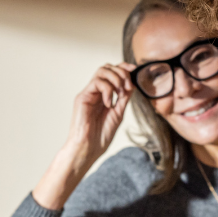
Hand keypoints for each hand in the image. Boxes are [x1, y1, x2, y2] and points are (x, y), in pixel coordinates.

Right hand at [32, 64, 133, 209]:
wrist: (88, 148)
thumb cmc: (100, 136)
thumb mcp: (118, 113)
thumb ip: (124, 98)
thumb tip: (133, 83)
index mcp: (103, 95)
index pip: (112, 73)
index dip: (124, 68)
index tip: (135, 70)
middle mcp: (94, 92)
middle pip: (107, 67)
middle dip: (121, 72)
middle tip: (128, 86)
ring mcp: (88, 93)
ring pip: (101, 71)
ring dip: (115, 78)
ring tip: (120, 92)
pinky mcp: (82, 97)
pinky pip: (96, 83)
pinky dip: (107, 90)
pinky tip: (109, 103)